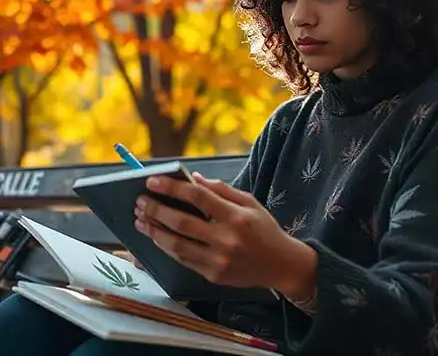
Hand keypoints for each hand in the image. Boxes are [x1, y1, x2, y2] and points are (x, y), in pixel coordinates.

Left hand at [134, 173, 316, 297]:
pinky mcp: (213, 275)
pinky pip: (184, 260)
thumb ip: (222, 189)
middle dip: (156, 210)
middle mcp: (226, 240)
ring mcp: (219, 260)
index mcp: (237, 216)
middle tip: (140, 201)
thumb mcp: (250, 202)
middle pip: (182, 223)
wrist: (281, 264)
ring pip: (177, 245)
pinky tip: (157, 236)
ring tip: (140, 220)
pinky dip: (167, 247)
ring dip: (154, 231)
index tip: (152, 181)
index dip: (172, 188)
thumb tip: (195, 179)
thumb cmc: (264, 228)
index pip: (198, 197)